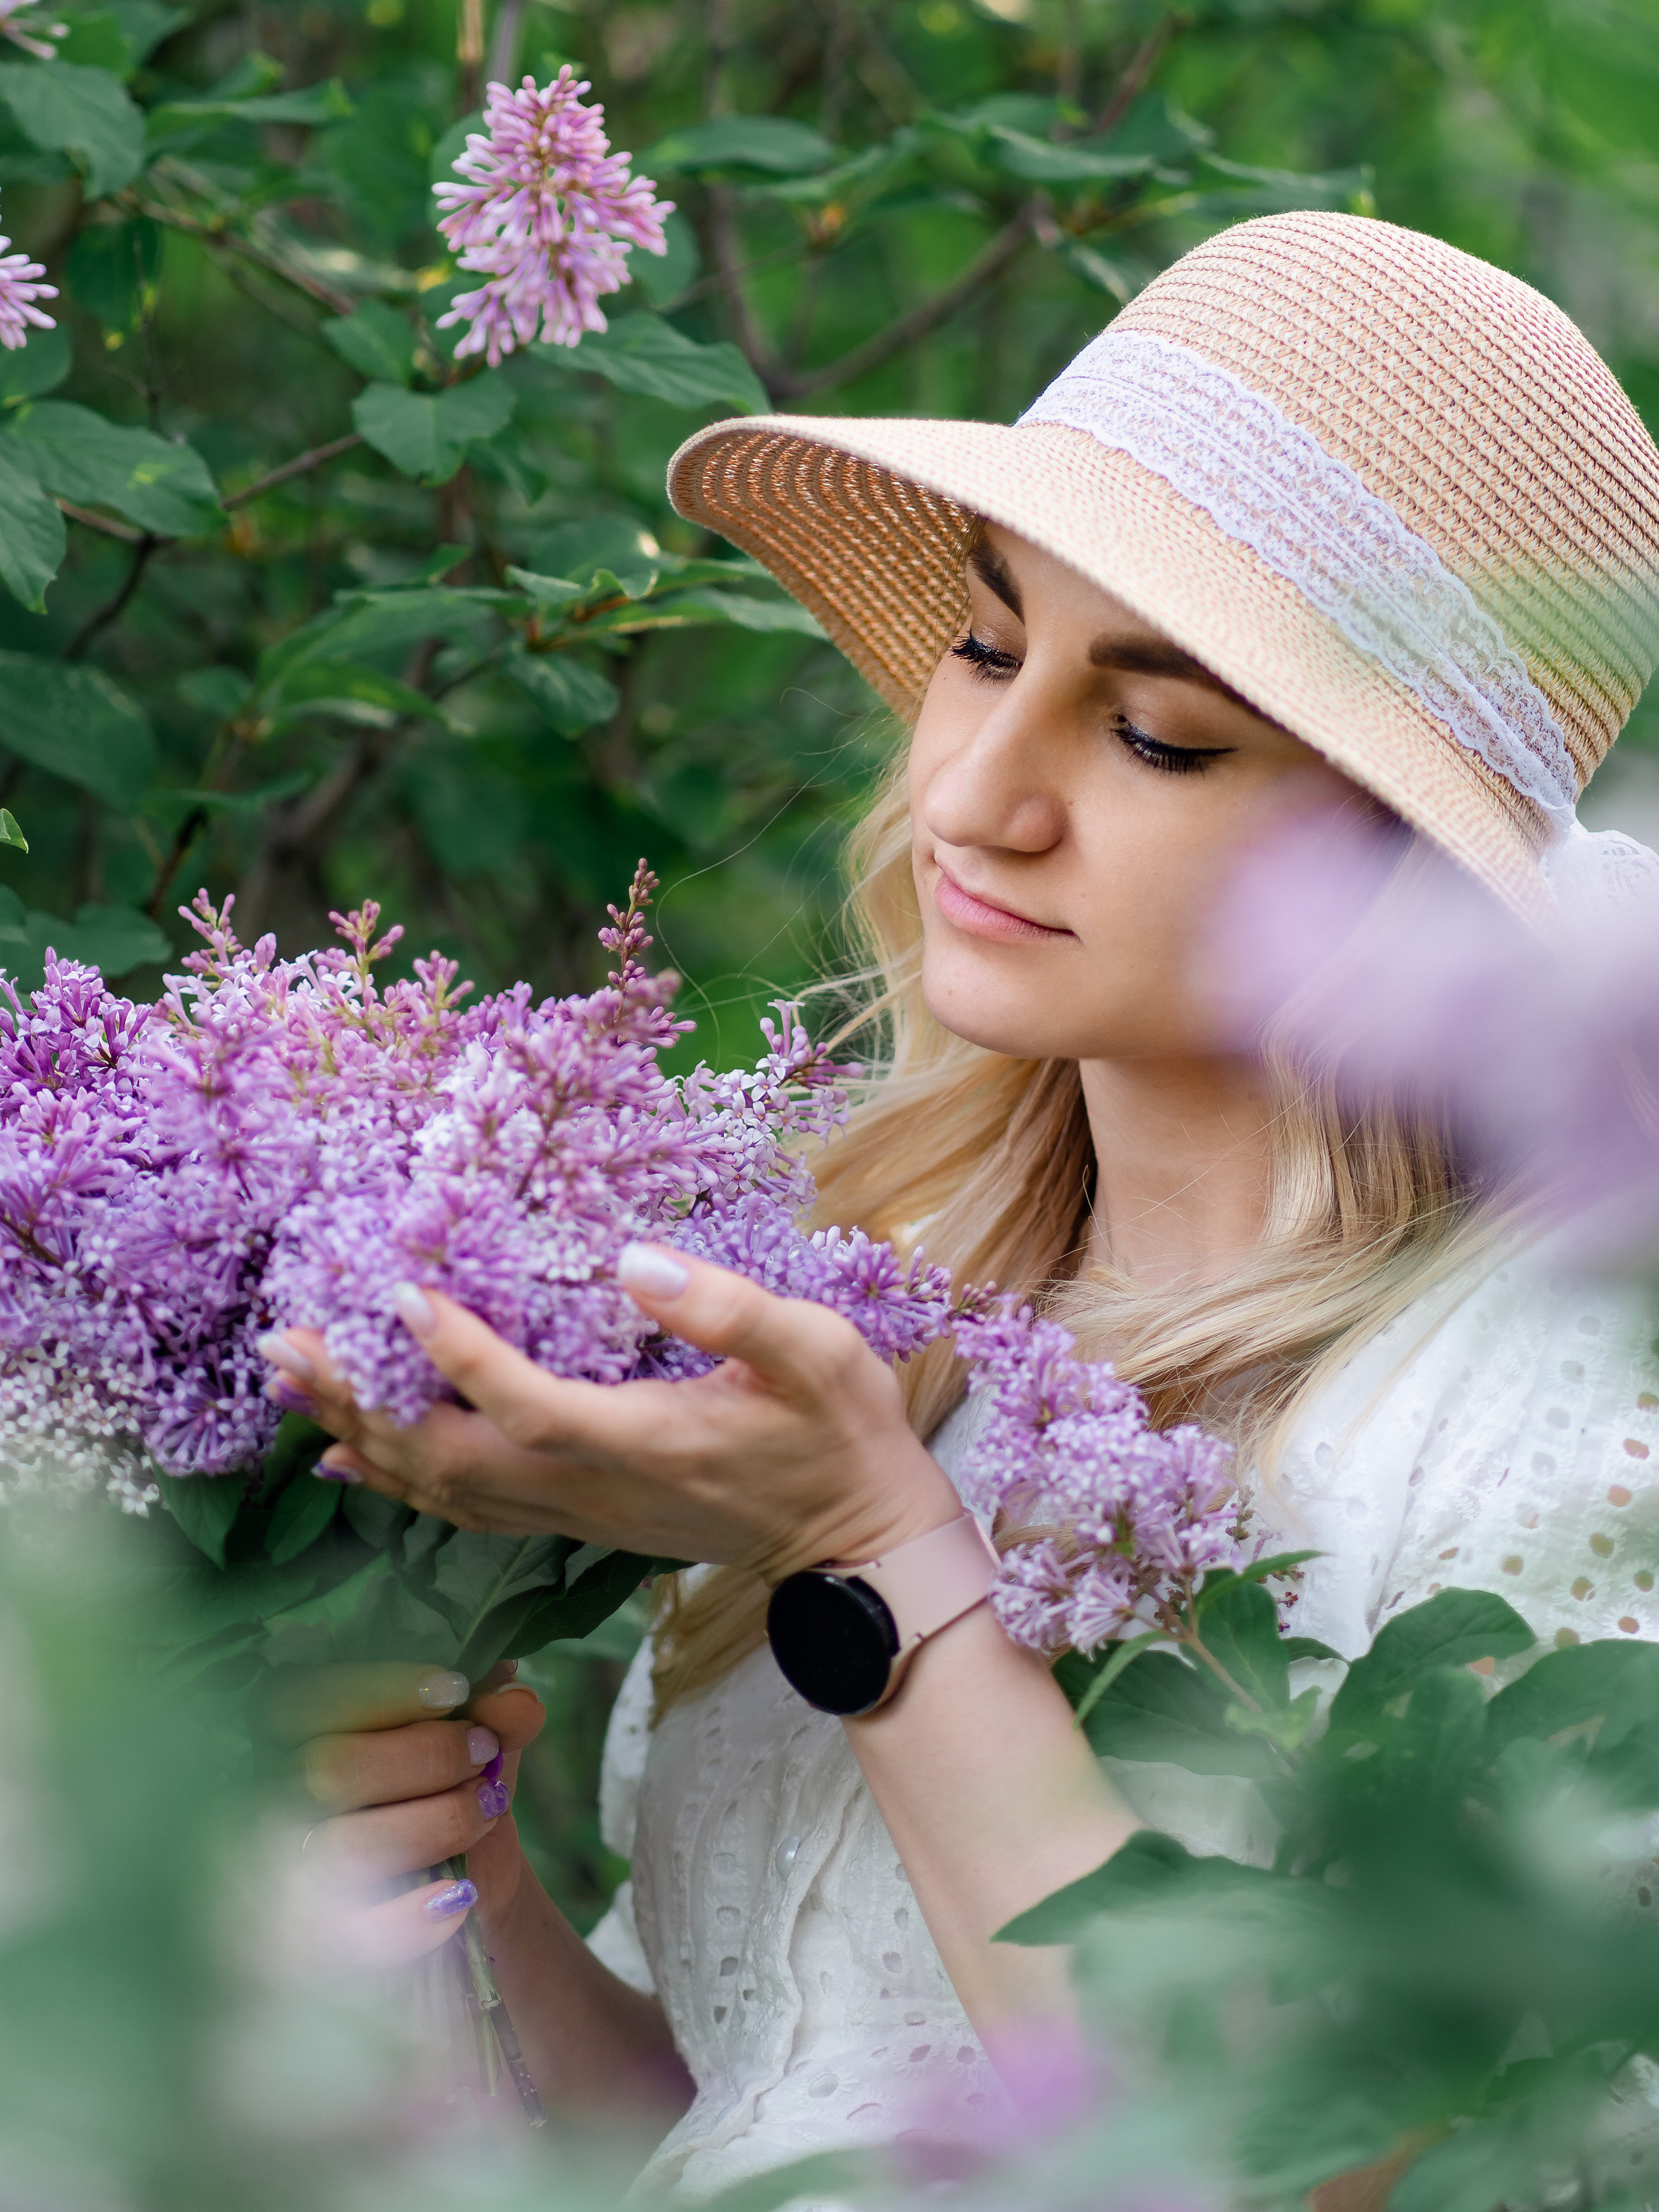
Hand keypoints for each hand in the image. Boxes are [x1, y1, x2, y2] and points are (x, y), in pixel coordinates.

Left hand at [262, 1245, 960, 1582]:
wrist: (856, 1539)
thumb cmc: (840, 1435)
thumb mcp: (815, 1353)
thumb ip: (727, 1307)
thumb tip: (633, 1259)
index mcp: (639, 1441)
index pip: (521, 1404)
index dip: (454, 1353)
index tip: (400, 1291)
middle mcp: (588, 1488)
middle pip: (444, 1456)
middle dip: (357, 1401)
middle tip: (286, 1341)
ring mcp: (576, 1513)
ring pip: (441, 1489)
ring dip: (358, 1436)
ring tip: (289, 1384)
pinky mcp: (577, 1518)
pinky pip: (463, 1508)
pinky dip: (394, 1480)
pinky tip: (348, 1459)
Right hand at [269, 1658, 545, 1963]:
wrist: (467, 1878)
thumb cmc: (454, 1784)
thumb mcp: (483, 1736)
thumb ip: (500, 1710)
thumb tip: (513, 1700)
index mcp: (296, 1728)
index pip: (303, 1698)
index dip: (379, 1691)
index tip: (455, 1691)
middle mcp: (275, 1797)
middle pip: (327, 1771)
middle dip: (426, 1757)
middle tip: (483, 1755)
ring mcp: (289, 1873)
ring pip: (342, 1848)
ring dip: (435, 1825)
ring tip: (486, 1812)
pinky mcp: (317, 1942)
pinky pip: (345, 1937)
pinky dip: (407, 1921)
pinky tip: (458, 1896)